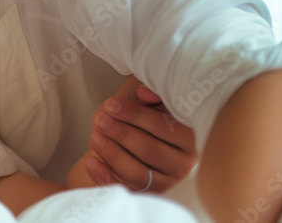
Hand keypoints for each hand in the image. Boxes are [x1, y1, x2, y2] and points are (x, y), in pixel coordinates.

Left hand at [84, 75, 196, 191]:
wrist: (123, 138)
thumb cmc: (135, 114)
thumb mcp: (140, 94)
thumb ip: (146, 88)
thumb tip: (146, 92)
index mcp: (190, 133)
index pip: (165, 127)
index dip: (136, 115)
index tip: (111, 105)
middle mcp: (184, 161)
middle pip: (150, 150)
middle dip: (121, 133)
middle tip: (100, 120)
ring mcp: (167, 181)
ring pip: (138, 173)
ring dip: (112, 154)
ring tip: (95, 137)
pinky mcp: (148, 194)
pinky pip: (125, 190)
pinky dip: (105, 176)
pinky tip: (91, 161)